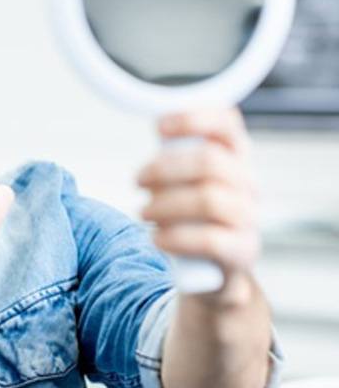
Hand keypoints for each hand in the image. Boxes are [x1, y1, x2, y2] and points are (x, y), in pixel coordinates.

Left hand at [137, 108, 258, 297]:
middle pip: (210, 162)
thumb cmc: (192, 213)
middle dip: (165, 169)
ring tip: (144, 211)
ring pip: (209, 200)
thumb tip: (156, 130)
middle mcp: (247, 181)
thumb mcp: (184, 178)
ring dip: (166, 204)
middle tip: (138, 180)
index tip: (159, 127)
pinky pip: (211, 240)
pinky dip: (176, 238)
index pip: (227, 123)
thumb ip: (175, 154)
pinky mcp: (243, 250)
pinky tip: (158, 238)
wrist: (212, 268)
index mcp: (234, 155)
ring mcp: (249, 216)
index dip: (193, 119)